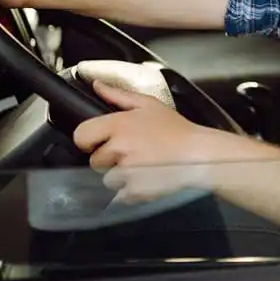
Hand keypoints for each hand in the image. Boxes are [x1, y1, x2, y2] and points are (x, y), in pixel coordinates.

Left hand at [73, 81, 210, 202]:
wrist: (199, 155)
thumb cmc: (176, 129)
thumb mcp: (149, 105)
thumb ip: (118, 95)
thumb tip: (96, 85)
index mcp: (119, 124)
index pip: (81, 135)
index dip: (89, 140)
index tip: (100, 142)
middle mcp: (119, 149)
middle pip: (95, 161)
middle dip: (109, 159)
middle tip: (132, 153)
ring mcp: (126, 173)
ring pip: (107, 180)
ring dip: (120, 176)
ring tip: (142, 167)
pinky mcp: (134, 192)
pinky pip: (120, 195)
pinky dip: (130, 191)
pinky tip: (147, 179)